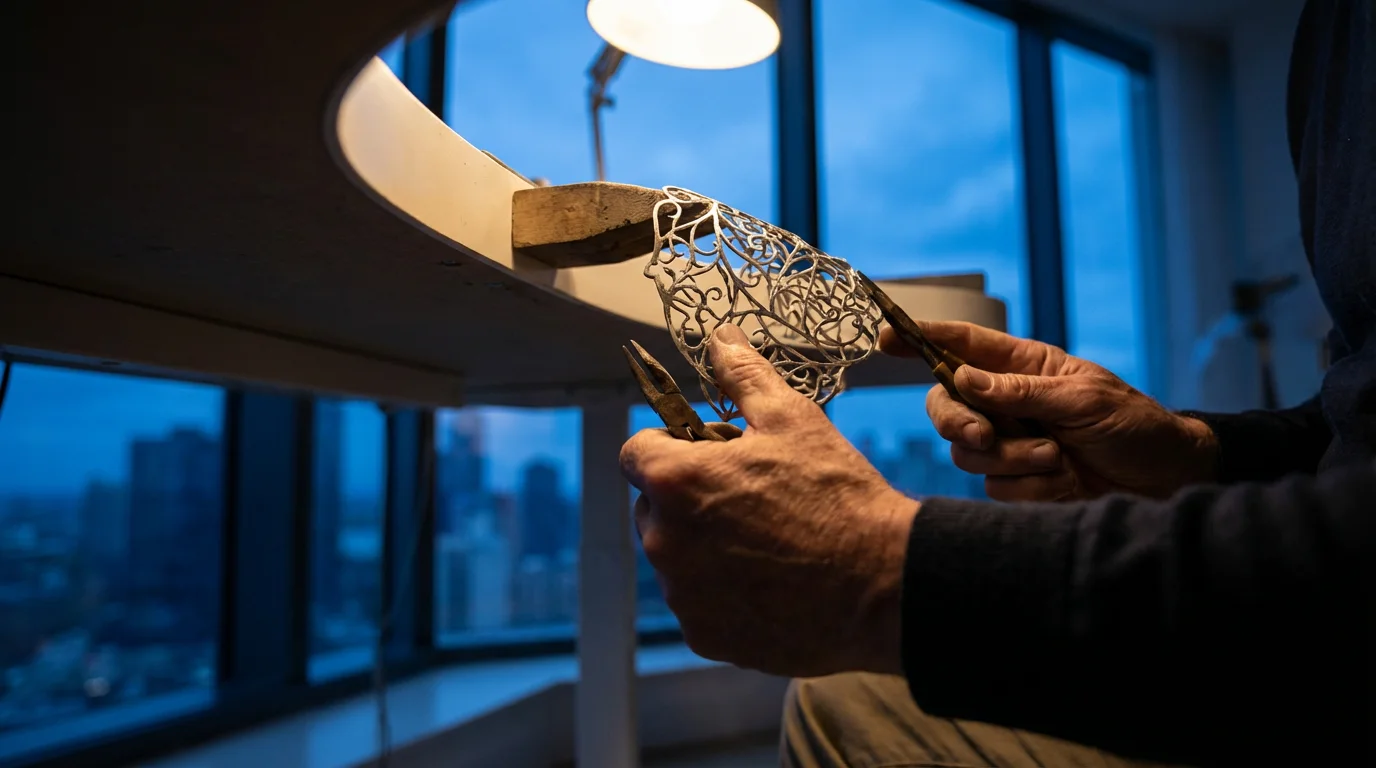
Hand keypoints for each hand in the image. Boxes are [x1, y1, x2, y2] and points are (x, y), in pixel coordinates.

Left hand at [620, 324, 917, 677]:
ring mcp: (681, 593)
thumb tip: (719, 337)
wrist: (882, 584)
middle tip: (750, 498)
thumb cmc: (837, 495)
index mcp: (675, 480)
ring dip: (705, 546)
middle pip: (654, 507)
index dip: (669, 446)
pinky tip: (772, 582)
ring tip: (769, 542)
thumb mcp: (791, 418)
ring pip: (677, 557)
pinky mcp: (704, 634)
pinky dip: (723, 593)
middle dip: (688, 498)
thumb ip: (742, 375)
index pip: (635, 452)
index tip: (707, 452)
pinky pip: (699, 603)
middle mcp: (664, 540)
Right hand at [879, 322, 1217, 501]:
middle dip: (957, 421)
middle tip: (984, 436)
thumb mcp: (1084, 399)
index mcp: (1023, 367)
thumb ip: (1021, 391)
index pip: (962, 346)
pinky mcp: (1018, 483)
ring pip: (968, 452)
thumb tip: (962, 377)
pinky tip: (1065, 481)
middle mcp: (1007, 403)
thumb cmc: (1135, 426)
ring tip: (1060, 458)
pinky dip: (1030, 487)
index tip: (887, 335)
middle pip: (946, 405)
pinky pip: (994, 487)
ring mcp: (1010, 444)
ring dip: (1014, 459)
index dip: (921, 338)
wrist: (1167, 482)